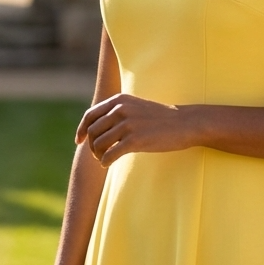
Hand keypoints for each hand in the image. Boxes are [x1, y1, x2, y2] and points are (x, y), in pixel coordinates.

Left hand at [76, 94, 193, 166]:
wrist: (184, 123)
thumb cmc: (160, 118)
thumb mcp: (136, 107)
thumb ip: (117, 111)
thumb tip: (95, 126)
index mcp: (119, 100)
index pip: (90, 115)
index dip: (82, 129)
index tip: (79, 141)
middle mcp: (121, 110)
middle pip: (92, 132)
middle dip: (92, 146)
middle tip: (99, 154)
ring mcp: (127, 124)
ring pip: (98, 144)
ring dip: (98, 155)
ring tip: (104, 159)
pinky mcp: (134, 140)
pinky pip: (109, 155)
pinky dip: (105, 162)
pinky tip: (108, 164)